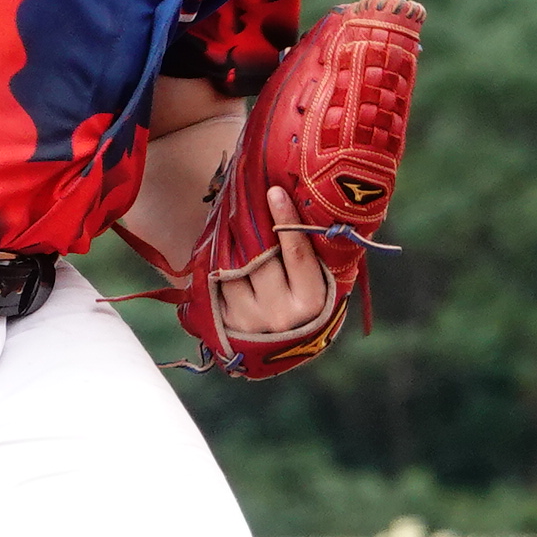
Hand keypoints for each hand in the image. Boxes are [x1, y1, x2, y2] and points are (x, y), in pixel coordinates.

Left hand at [208, 186, 335, 344]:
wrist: (284, 345)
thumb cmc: (306, 302)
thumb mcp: (321, 282)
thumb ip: (315, 254)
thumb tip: (301, 203)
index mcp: (311, 302)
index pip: (297, 254)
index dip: (286, 221)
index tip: (274, 191)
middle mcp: (280, 314)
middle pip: (261, 259)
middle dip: (251, 224)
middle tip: (245, 194)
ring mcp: (250, 320)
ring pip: (233, 269)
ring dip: (230, 240)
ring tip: (231, 216)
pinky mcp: (225, 322)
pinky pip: (215, 281)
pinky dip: (216, 258)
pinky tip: (220, 242)